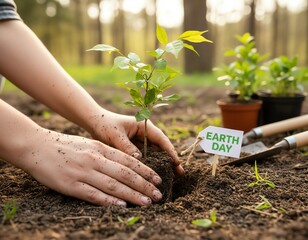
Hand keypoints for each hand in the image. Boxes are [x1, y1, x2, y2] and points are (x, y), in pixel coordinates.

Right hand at [22, 128, 162, 206]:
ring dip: (133, 195)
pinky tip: (123, 206)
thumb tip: (125, 164)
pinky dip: (110, 201)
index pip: (128, 161)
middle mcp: (95, 160)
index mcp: (100, 148)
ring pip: (114, 185)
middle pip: (125, 174)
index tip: (157, 179)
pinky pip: (94, 195)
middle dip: (144, 185)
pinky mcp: (71, 185)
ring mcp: (83, 172)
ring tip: (147, 202)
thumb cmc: (64, 145)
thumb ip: (105, 153)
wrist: (36, 146)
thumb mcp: (88, 144)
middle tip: (158, 194)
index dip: (145, 171)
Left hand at [90, 110, 183, 174]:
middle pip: (161, 147)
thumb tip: (140, 160)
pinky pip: (146, 157)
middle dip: (170, 159)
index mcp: (143, 126)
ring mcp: (140, 141)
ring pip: (155, 153)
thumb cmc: (105, 124)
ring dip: (161, 163)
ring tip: (171, 177)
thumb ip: (127, 147)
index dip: (170, 150)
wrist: (94, 122)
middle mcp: (144, 133)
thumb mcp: (115, 135)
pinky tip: (154, 175)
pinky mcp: (135, 147)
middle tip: (179, 173)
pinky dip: (150, 165)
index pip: (160, 138)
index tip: (177, 162)